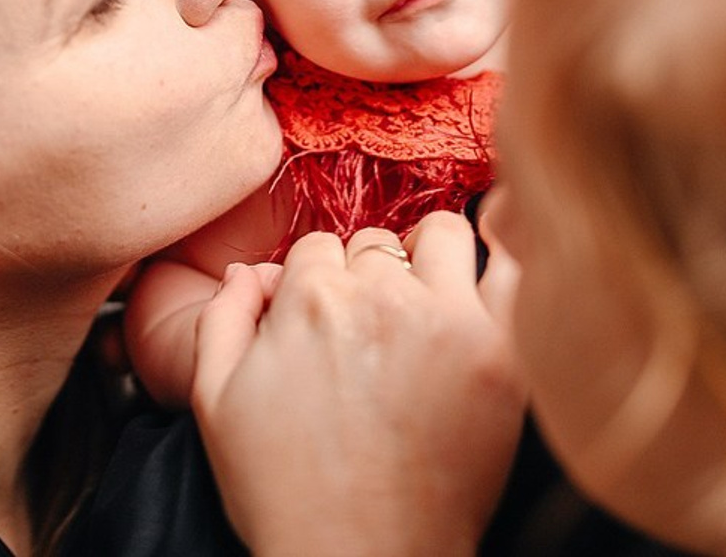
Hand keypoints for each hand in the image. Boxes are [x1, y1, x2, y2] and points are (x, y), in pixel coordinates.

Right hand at [192, 211, 524, 556]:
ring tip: (421, 301)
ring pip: (441, 235)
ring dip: (426, 257)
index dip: (316, 283)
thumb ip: (222, 317)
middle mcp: (383, 296)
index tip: (323, 322)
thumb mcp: (214, 403)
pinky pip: (511, 272)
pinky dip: (500, 258)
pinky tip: (485, 270)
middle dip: (366, 276)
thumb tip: (252, 269)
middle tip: (367, 332)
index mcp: (312, 299)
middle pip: (375, 245)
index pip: (318, 247)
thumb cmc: (285, 490)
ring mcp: (448, 319)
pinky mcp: (499, 351)